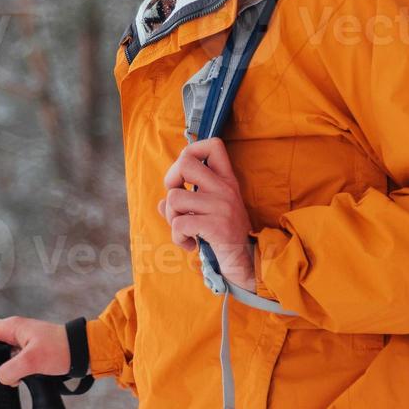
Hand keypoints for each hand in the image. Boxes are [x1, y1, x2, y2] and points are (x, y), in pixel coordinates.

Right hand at [0, 316, 70, 386]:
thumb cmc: (63, 349)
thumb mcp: (34, 360)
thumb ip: (12, 370)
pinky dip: (7, 370)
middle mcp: (14, 331)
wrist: (85, 351)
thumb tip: (1, 378)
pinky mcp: (30, 351)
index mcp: (12, 327)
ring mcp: (22, 340)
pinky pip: (10, 359)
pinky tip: (15, 381)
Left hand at [160, 137, 257, 291]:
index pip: (212, 145)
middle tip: (178, 203)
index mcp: (226, 180)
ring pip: (174, 198)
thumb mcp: (211, 212)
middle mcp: (225, 188)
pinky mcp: (216, 226)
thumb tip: (161, 204)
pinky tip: (190, 244)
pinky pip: (179, 224)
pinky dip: (178, 237)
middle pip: (184, 163)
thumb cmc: (225, 236)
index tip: (184, 176)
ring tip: (185, 230)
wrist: (247, 263)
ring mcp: (221, 206)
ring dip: (172, 218)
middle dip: (170, 182)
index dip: (190, 152)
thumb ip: (187, 204)